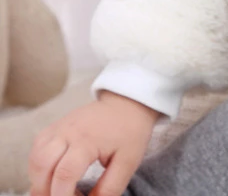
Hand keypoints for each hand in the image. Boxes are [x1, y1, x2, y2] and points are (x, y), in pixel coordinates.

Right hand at [28, 91, 159, 195]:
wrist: (128, 102)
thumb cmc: (130, 131)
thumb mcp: (128, 162)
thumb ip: (109, 188)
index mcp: (88, 139)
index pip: (65, 174)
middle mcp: (68, 131)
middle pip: (42, 166)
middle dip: (46, 191)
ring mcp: (58, 127)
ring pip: (35, 159)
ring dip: (40, 180)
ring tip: (58, 190)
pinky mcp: (54, 127)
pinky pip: (36, 150)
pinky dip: (38, 168)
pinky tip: (53, 176)